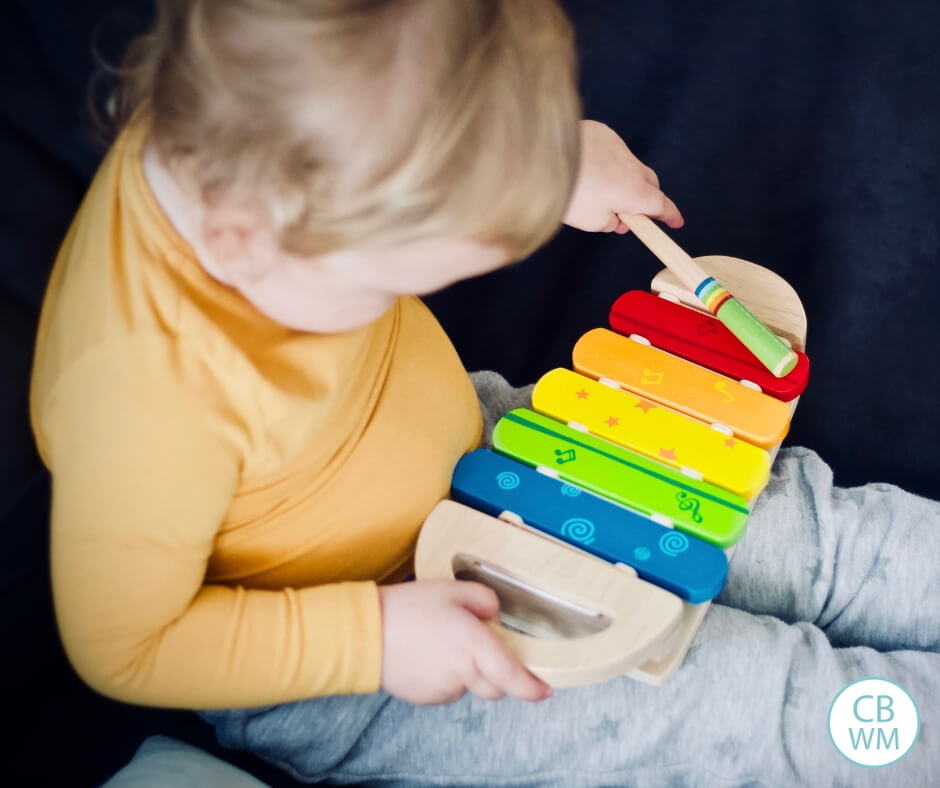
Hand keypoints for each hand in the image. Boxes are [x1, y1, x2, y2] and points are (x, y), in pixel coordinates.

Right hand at [377, 579, 551, 704]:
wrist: (367, 632)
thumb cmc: (409, 607)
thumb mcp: (453, 589)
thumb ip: (485, 600)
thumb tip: (495, 618)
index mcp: (474, 645)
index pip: (512, 676)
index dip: (532, 686)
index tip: (545, 689)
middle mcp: (463, 673)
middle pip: (496, 686)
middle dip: (499, 672)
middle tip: (481, 645)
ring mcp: (444, 689)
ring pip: (470, 685)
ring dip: (469, 670)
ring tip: (444, 642)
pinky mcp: (427, 698)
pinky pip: (449, 689)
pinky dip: (448, 676)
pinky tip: (429, 654)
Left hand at [564, 120, 683, 233]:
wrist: (543, 159)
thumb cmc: (568, 195)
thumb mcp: (592, 222)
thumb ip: (611, 223)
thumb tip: (618, 219)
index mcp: (635, 192)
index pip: (660, 205)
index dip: (669, 215)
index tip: (676, 221)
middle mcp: (632, 166)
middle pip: (649, 184)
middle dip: (645, 198)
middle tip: (630, 211)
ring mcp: (618, 146)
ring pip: (629, 166)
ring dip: (623, 178)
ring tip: (599, 190)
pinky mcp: (602, 132)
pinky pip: (611, 150)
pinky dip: (606, 161)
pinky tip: (588, 168)